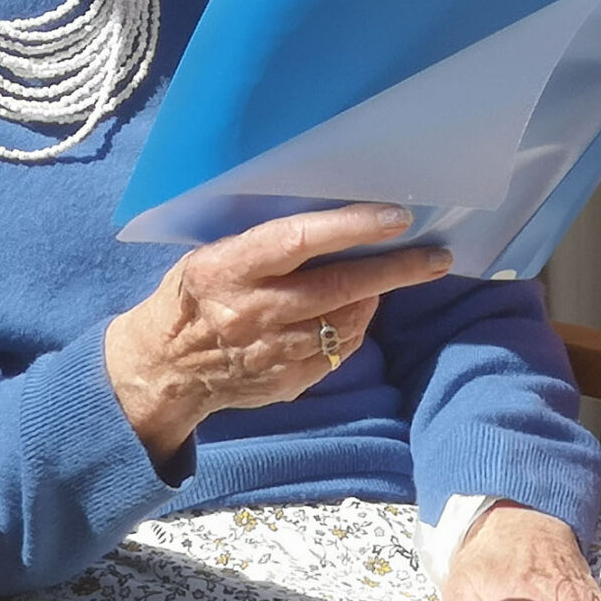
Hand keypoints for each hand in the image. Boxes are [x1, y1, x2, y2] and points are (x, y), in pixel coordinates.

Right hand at [105, 204, 451, 457]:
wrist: (164, 367)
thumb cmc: (197, 294)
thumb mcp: (215, 254)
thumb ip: (268, 244)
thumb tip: (339, 222)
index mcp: (230, 268)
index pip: (300, 240)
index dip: (352, 227)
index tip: (396, 217)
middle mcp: (254, 311)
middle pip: (341, 288)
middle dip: (397, 270)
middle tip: (437, 258)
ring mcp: (272, 353)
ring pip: (347, 322)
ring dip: (376, 299)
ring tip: (389, 281)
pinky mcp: (285, 383)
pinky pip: (338, 351)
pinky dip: (354, 329)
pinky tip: (354, 313)